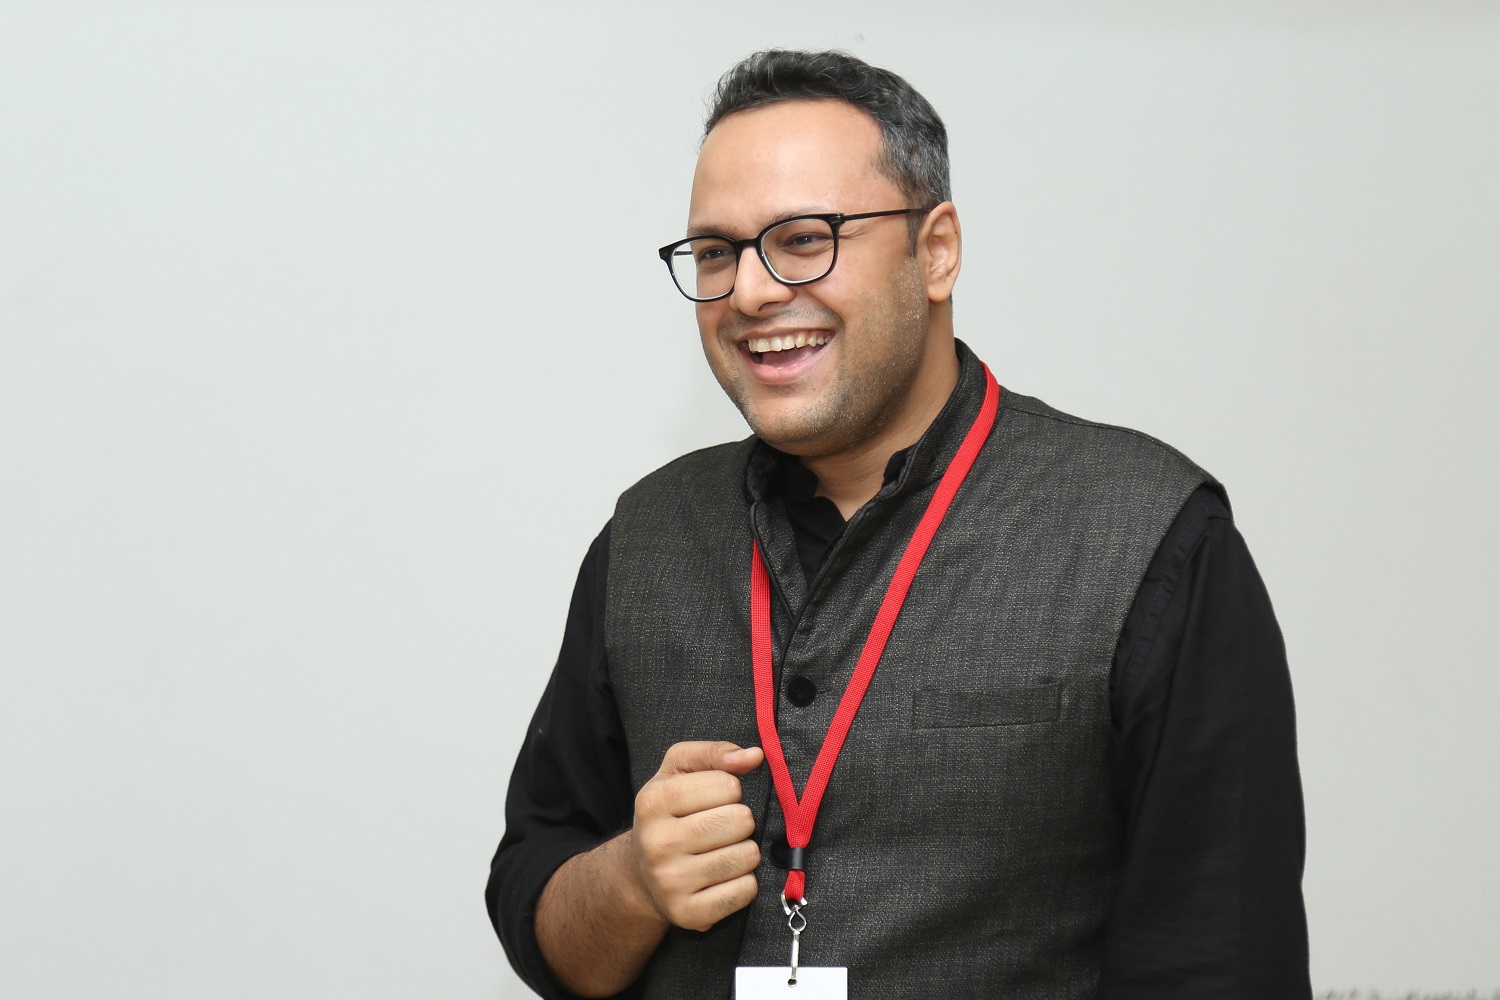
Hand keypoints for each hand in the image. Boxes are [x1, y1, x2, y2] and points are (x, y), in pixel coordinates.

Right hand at [630, 741, 764, 932]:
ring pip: (747, 856)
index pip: (728, 785)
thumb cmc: (668, 814)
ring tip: (723, 851)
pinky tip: (724, 877)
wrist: (640, 874)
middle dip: (741, 821)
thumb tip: (754, 756)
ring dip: (745, 852)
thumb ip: (714, 753)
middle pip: (740, 821)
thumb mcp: (678, 772)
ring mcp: (670, 882)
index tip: (716, 800)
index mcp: (653, 800)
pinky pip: (745, 891)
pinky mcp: (688, 914)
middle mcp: (657, 842)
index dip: (731, 790)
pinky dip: (744, 883)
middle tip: (722, 828)